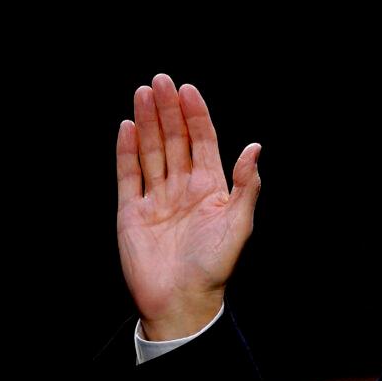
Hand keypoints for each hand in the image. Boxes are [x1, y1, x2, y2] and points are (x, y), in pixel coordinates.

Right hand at [116, 73, 261, 340]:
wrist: (182, 300)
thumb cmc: (215, 266)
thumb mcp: (239, 223)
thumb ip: (247, 185)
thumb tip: (254, 147)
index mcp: (211, 187)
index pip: (202, 142)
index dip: (196, 115)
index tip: (188, 89)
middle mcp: (183, 187)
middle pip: (175, 140)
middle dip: (168, 110)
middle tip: (161, 80)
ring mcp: (157, 198)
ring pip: (152, 151)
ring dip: (148, 122)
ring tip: (143, 93)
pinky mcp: (132, 211)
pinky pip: (128, 175)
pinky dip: (127, 152)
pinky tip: (128, 128)